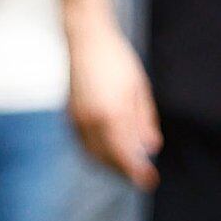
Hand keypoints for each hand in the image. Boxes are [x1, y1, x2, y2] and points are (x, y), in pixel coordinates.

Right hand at [65, 11, 160, 188]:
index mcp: (112, 114)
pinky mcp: (70, 115)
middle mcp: (91, 121)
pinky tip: (110, 151)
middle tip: (142, 176)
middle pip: (108, 159)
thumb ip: (144, 120)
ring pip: (93, 154)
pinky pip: (84, 144)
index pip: (125, 155)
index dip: (137, 172)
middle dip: (124, 171)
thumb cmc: (117, 59)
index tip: (150, 182)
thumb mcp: (138, 88)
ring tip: (128, 167)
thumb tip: (150, 147)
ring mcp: (78, 118)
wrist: (86, 39)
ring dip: (110, 165)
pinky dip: (97, 153)